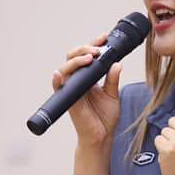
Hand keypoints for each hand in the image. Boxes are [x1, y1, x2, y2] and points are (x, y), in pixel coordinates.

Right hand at [52, 34, 121, 149]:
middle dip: (84, 49)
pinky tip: (59, 74)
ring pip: (66, 69)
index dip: (93, 45)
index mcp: (88, 78)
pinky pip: (59, 89)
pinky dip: (57, 81)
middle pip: (73, 58)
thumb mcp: (112, 94)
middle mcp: (78, 82)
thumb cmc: (104, 117)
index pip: (86, 56)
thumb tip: (117, 63)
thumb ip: (113, 79)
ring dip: (76, 61)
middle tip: (97, 48)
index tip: (103, 37)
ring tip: (89, 57)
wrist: (102, 136)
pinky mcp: (69, 101)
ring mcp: (72, 90)